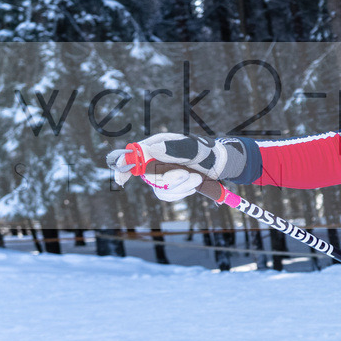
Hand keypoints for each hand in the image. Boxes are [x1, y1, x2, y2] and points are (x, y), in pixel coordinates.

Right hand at [106, 133, 245, 201]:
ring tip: (197, 178)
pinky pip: (168, 196)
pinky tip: (193, 185)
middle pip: (148, 176)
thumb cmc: (205, 151)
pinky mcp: (167, 187)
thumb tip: (152, 149)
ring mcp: (159, 174)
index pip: (132, 154)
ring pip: (159, 189)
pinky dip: (182, 192)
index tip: (122, 179)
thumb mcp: (194, 147)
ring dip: (181, 186)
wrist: (218, 163)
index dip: (124, 165)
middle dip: (169, 179)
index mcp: (156, 145)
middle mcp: (154, 160)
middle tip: (188, 174)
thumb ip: (175, 148)